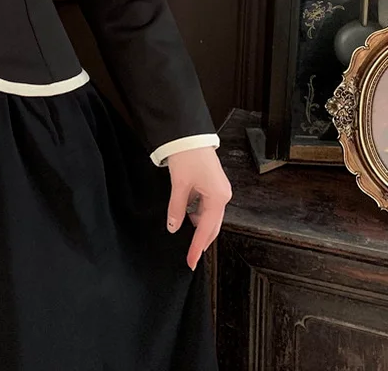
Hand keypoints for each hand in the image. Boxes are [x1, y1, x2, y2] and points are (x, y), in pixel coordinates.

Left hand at [164, 146, 231, 270]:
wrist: (189, 136)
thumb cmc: (187, 156)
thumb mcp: (179, 184)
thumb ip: (176, 208)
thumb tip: (173, 227)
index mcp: (218, 197)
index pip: (206, 230)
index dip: (197, 247)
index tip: (191, 261)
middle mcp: (222, 196)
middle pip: (213, 226)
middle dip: (201, 242)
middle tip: (190, 257)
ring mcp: (219, 191)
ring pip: (210, 217)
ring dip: (199, 228)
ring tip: (187, 241)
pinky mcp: (213, 186)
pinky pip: (207, 207)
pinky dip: (198, 216)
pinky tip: (188, 219)